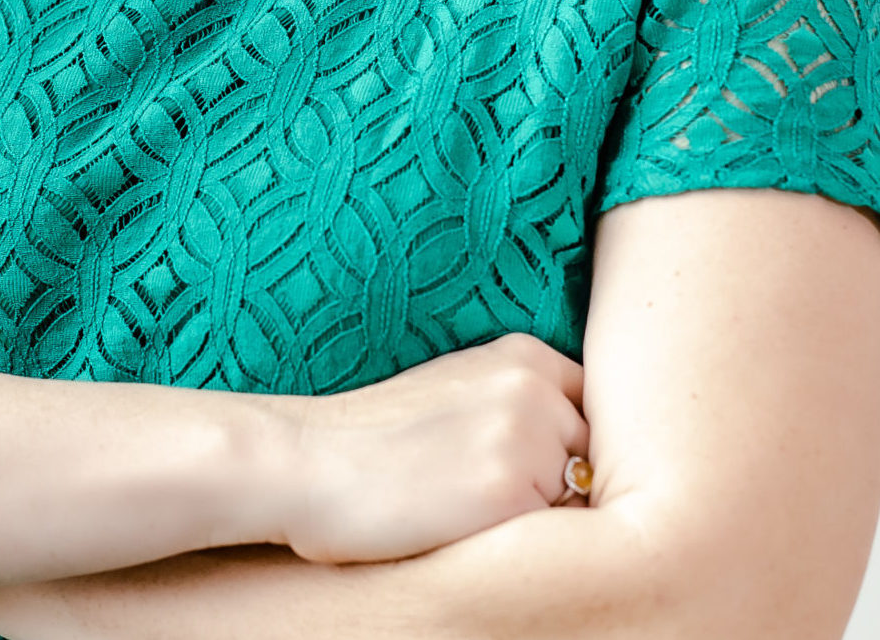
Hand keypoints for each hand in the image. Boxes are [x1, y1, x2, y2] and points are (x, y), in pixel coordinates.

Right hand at [268, 332, 589, 563]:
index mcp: (524, 354)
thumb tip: (581, 449)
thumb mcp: (458, 387)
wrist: (309, 460)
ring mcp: (528, 437)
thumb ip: (521, 401)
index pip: (591, 410)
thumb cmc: (377, 435)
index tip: (531, 469)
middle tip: (487, 496)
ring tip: (470, 511)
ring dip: (544, 519)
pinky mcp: (512, 492)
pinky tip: (465, 530)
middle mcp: (536, 387)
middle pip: (594, 459)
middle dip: (562, 485)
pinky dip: (521, 548)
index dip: (568, 449)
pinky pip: (554, 539)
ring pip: (580, 503)